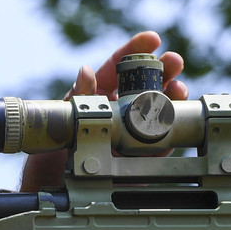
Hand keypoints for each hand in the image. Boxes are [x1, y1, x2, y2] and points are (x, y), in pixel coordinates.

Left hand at [20, 31, 186, 192]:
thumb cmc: (51, 155)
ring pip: (157, 111)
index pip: (117, 68)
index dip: (134, 50)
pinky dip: (170, 130)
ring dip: (172, 98)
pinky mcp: (138, 159)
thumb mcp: (62, 123)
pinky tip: (177, 119)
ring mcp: (130, 134)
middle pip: (144, 86)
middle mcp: (116, 112)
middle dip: (163, 71)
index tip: (152, 38)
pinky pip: (159, 143)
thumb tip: (87, 71)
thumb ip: (77, 99)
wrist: (52, 190)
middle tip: (175, 61)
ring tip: (179, 90)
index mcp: (96, 97)